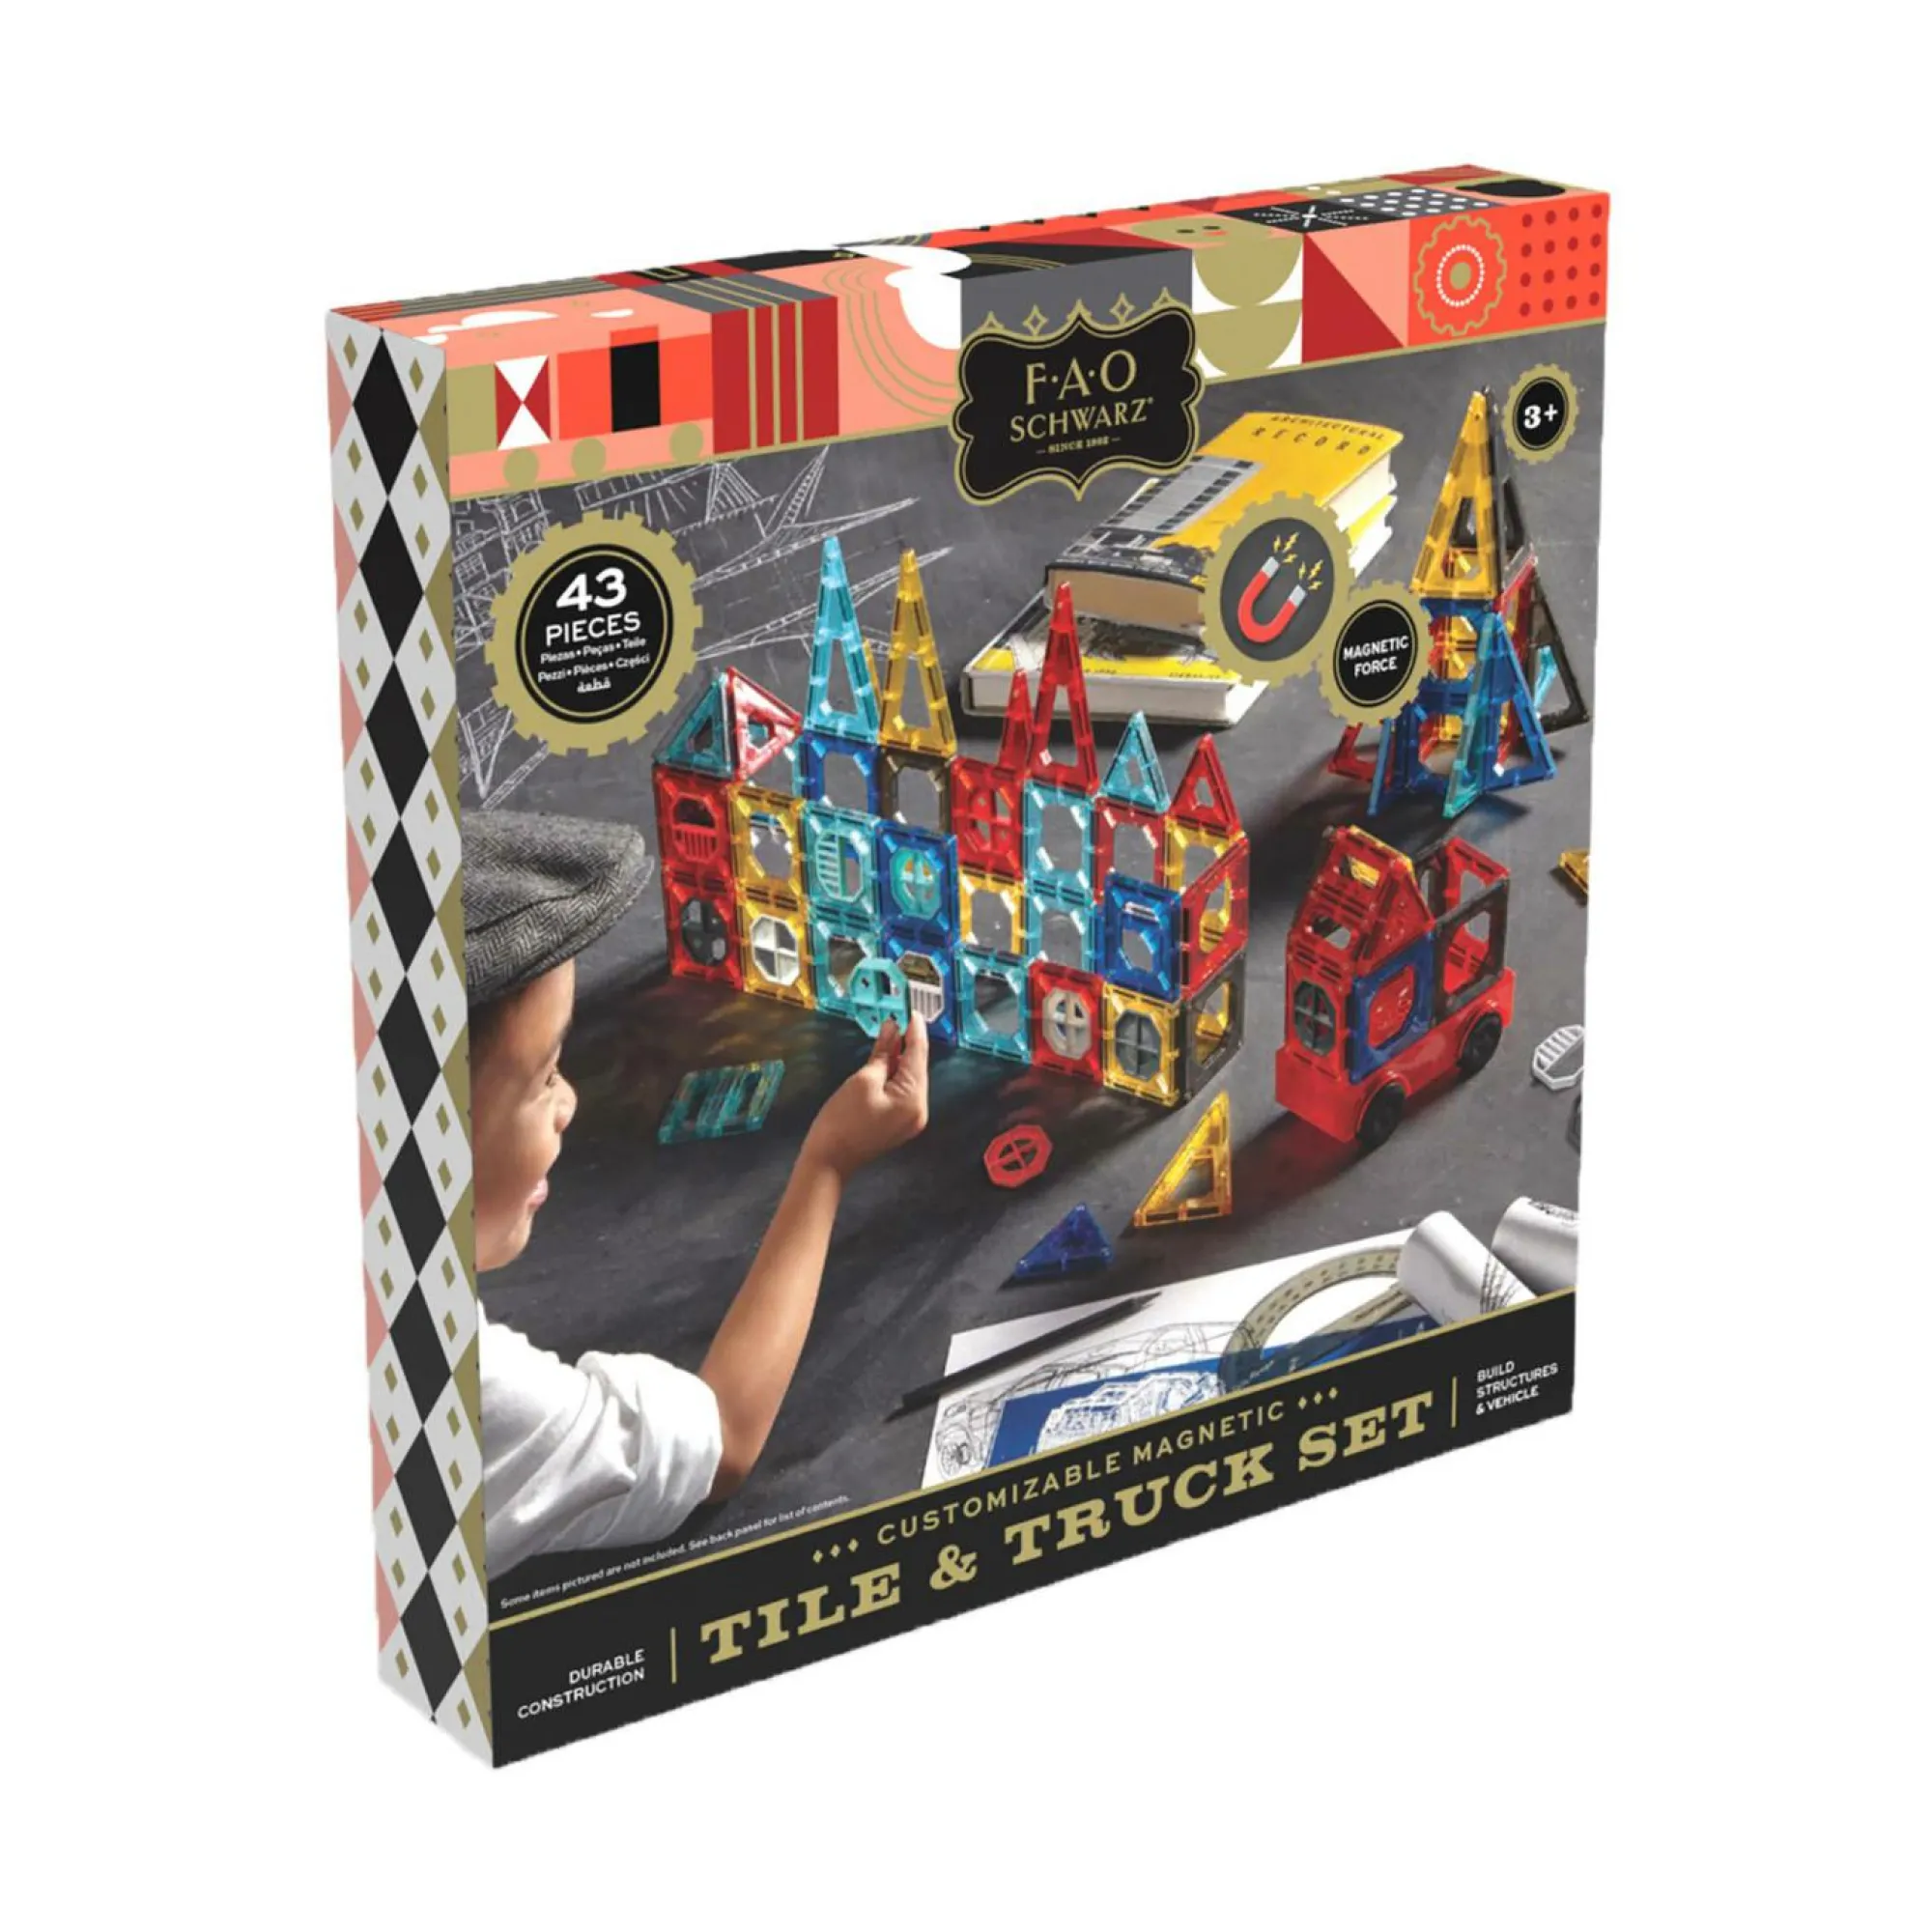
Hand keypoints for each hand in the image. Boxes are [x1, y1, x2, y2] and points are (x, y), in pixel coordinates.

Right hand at [801, 1013, 929, 1180]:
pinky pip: (902, 1093)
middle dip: (907, 1044)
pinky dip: (895, 1076)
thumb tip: (892, 1029)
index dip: (915, 1032)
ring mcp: (910, 1120)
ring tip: (890, 1035)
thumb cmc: (842, 1120)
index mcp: (913, 1099)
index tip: (914, 1012)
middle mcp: (919, 1110)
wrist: (828, 1160)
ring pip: (909, 1080)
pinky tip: (886, 1061)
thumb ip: (883, 1054)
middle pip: (916, 1069)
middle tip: (898, 1019)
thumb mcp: (863, 1080)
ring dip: (900, 1059)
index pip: (918, 1057)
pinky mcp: (898, 1124)